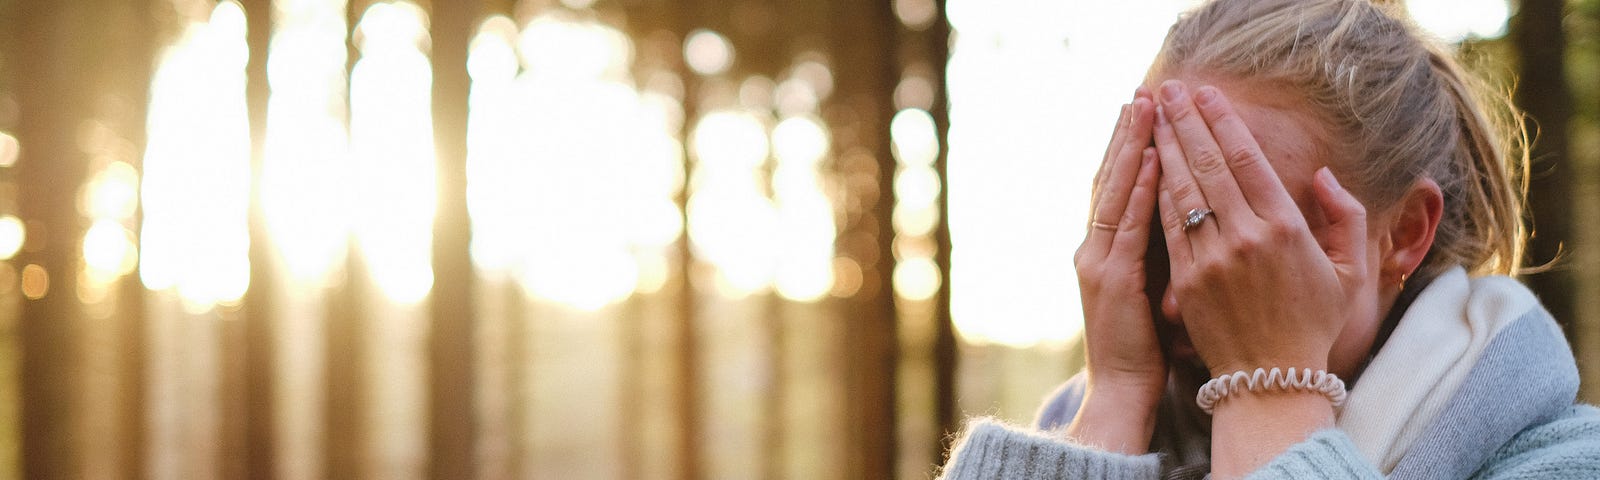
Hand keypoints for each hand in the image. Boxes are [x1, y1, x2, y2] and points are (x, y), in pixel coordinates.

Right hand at [1064, 90, 1162, 453]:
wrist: (1120, 392)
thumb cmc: (1141, 350)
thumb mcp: (1144, 293)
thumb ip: (1152, 254)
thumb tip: (1175, 220)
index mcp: (1103, 251)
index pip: (1115, 187)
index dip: (1127, 147)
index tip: (1143, 112)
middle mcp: (1094, 249)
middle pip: (1109, 178)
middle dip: (1126, 133)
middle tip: (1142, 93)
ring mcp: (1100, 262)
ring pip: (1115, 191)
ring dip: (1132, 147)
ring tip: (1146, 108)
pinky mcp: (1115, 280)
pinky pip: (1130, 225)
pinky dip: (1142, 189)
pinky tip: (1155, 159)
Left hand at [1150, 80, 1374, 476]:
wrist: (1271, 380)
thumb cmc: (1313, 324)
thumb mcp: (1350, 271)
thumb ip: (1345, 217)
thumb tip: (1323, 175)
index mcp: (1286, 229)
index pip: (1248, 161)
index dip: (1224, 124)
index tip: (1208, 96)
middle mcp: (1246, 238)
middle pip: (1209, 166)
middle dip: (1187, 123)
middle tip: (1170, 90)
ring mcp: (1211, 259)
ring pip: (1182, 191)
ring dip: (1165, 149)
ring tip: (1153, 117)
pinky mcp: (1185, 280)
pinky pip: (1167, 226)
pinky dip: (1156, 192)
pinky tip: (1147, 166)